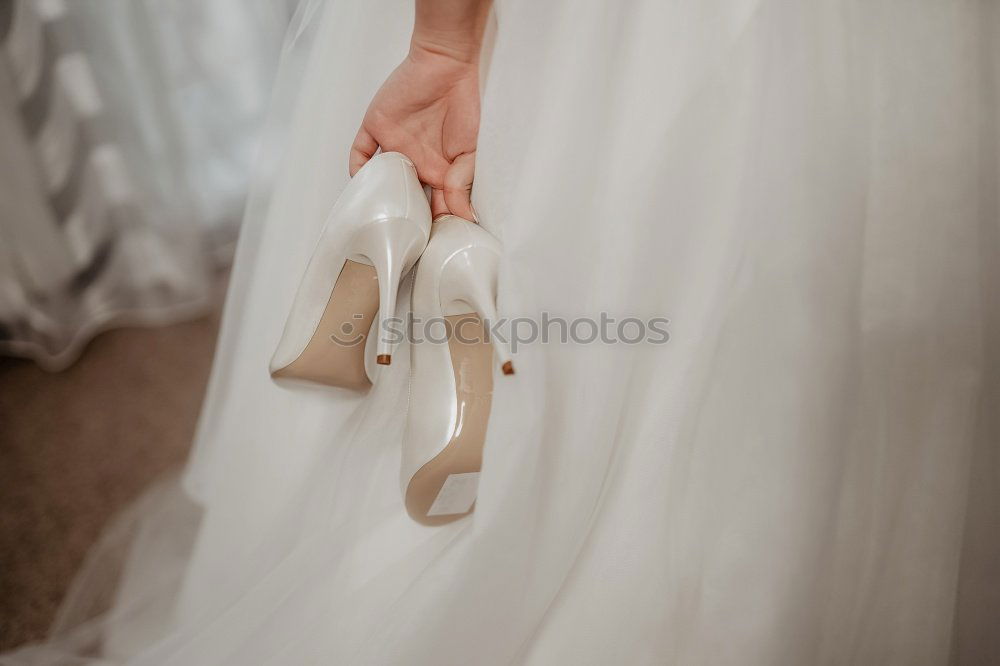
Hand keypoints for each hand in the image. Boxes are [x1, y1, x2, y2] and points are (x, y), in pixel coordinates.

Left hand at [350, 44, 479, 219]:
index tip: (432, 243)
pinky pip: (360, 152)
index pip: (433, 206)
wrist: (447, 65)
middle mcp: (415, 163)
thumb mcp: (472, 150)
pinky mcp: (376, 129)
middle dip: (404, 217)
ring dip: (379, 196)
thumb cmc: (465, 104)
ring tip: (377, 217)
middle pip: (405, 198)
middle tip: (402, 236)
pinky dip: (356, 168)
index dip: (433, 224)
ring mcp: (394, 147)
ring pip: (381, 179)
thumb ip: (463, 182)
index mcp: (439, 171)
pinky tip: (360, 183)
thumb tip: (463, 215)